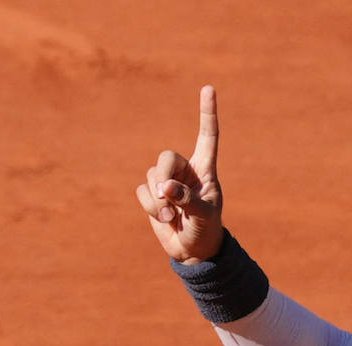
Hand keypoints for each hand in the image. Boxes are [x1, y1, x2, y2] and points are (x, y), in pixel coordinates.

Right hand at [136, 85, 223, 262]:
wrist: (194, 251)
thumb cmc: (207, 230)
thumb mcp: (204, 216)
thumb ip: (187, 200)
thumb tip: (164, 187)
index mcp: (205, 169)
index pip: (207, 136)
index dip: (207, 113)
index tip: (208, 88)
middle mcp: (185, 171)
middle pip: (166, 158)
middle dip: (163, 178)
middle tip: (168, 198)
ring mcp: (167, 182)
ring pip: (151, 177)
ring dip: (158, 201)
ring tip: (172, 218)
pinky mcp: (152, 194)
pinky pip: (142, 192)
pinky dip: (150, 207)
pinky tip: (164, 219)